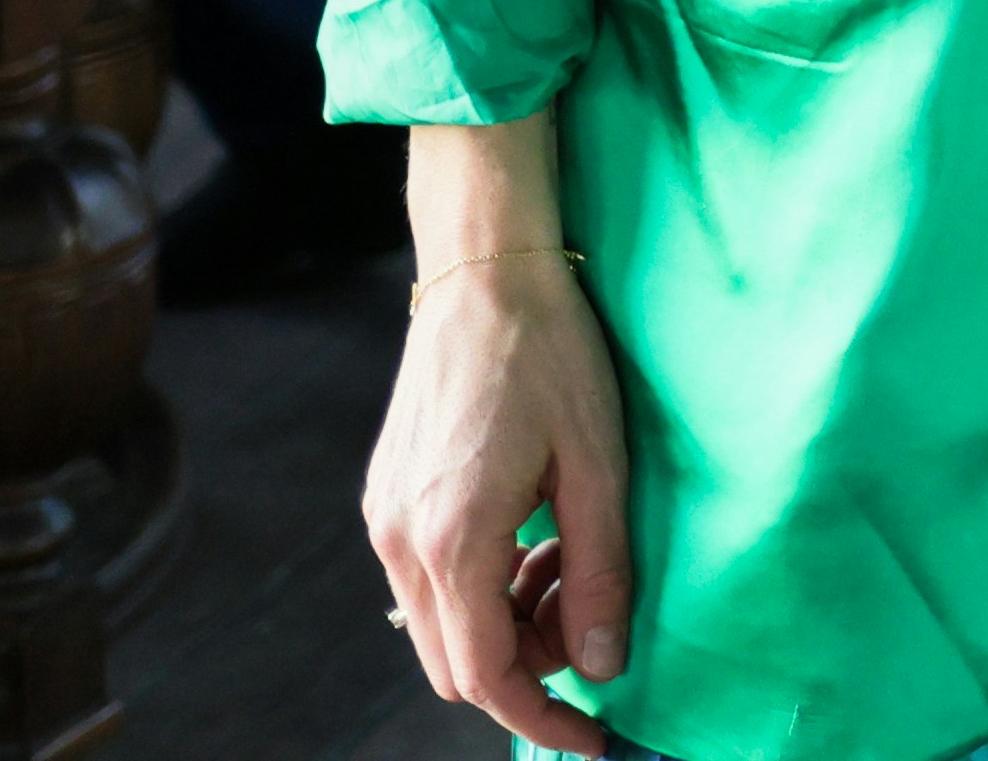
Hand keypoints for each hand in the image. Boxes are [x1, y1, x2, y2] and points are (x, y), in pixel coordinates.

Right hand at [367, 241, 635, 751]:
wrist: (486, 272)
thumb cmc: (551, 354)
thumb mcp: (599, 465)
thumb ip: (601, 572)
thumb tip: (604, 663)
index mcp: (452, 537)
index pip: (486, 675)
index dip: (540, 718)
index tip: (593, 735)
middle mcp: (399, 540)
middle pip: (455, 663)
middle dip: (528, 668)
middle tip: (593, 623)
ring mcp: (384, 519)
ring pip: (441, 624)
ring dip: (508, 623)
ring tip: (571, 561)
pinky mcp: (387, 498)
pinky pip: (430, 580)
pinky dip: (484, 586)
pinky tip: (535, 537)